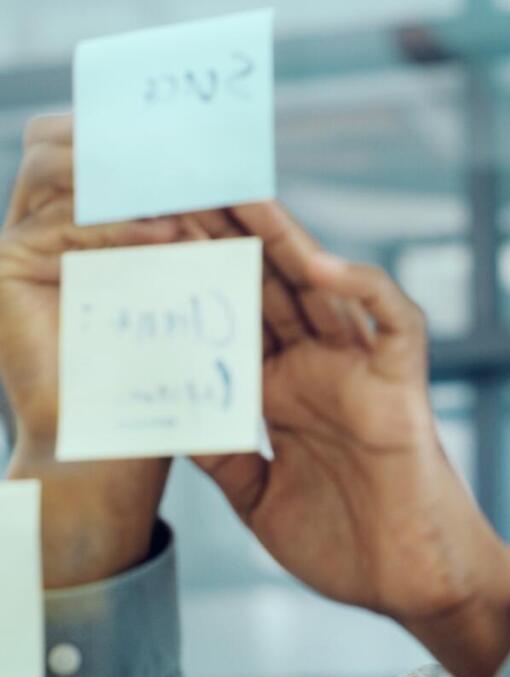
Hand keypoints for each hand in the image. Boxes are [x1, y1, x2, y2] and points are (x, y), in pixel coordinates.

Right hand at [0, 114, 183, 586]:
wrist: (109, 446)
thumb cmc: (157, 370)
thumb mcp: (178, 285)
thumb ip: (183, 228)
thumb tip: (226, 174)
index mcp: (78, 220)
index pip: (99, 147)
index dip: (145, 136)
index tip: (207, 139)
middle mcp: (38, 223)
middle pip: (71, 143)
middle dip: (136, 146)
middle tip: (198, 154)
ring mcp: (15, 243)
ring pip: (61, 171)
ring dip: (132, 180)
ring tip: (192, 197)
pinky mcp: (3, 270)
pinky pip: (64, 226)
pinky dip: (120, 226)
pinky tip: (168, 237)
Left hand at [191, 203, 509, 676]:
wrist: (410, 582)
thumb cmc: (346, 543)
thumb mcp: (256, 497)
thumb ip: (220, 451)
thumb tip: (166, 411)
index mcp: (282, 394)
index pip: (234, 320)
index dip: (197, 280)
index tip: (150, 239)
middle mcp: (318, 371)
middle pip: (270, 290)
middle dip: (230, 241)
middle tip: (185, 190)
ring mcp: (360, 372)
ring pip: (325, 290)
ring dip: (287, 243)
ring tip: (242, 198)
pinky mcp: (403, 384)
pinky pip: (393, 322)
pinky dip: (364, 290)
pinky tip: (322, 265)